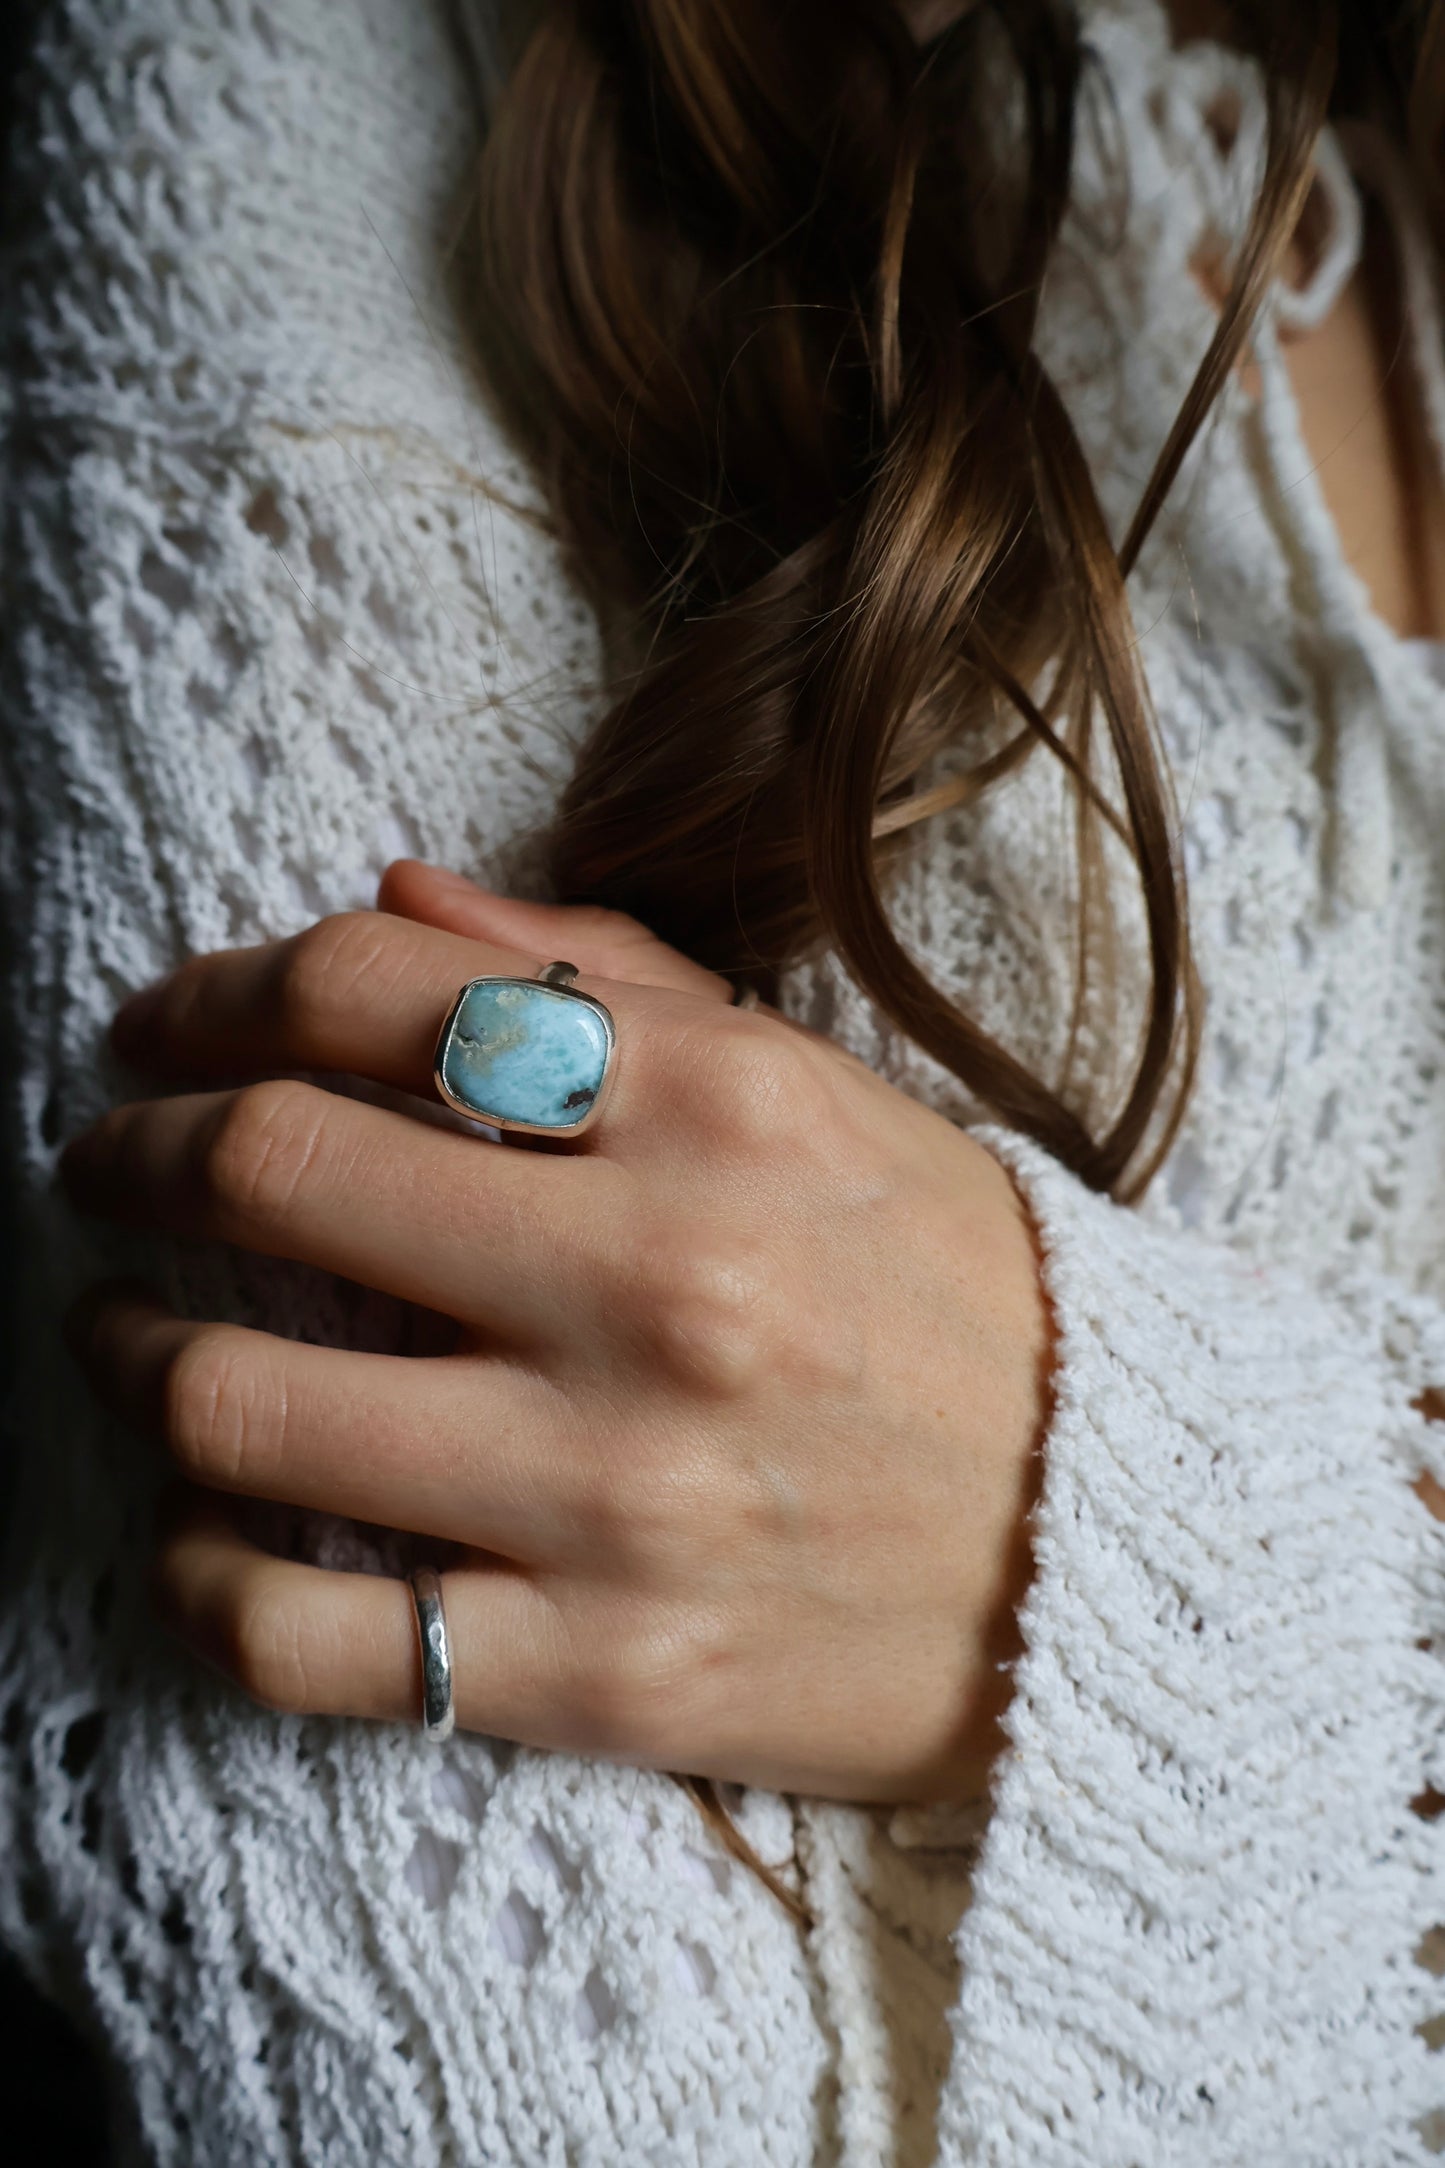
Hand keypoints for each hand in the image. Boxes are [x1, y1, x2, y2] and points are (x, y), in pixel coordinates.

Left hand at [60, 861, 1051, 1803]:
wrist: (1116, 1548)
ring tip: (118, 1334)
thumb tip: (387, 899)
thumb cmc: (956, 1302)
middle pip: (273, 1171)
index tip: (162, 1024)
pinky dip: (200, 1574)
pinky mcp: (602, 1671)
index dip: (215, 992)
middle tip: (106, 1159)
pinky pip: (306, 1635)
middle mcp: (660, 1287)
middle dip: (135, 1149)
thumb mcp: (820, 1099)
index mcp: (719, 1113)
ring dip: (126, 1354)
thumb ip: (606, 981)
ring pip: (243, 1409)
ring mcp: (621, 1494)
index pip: (375, 998)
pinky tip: (202, 1528)